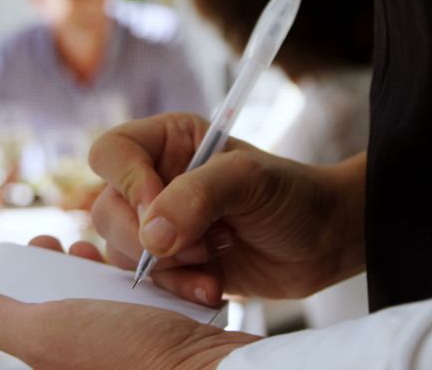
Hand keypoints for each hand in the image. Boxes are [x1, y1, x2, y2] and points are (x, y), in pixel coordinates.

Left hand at [0, 236, 258, 368]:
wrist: (213, 369)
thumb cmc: (130, 355)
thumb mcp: (47, 332)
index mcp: (56, 364)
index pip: (26, 318)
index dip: (26, 277)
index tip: (42, 246)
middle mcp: (88, 360)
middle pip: (66, 306)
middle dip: (67, 268)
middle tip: (75, 246)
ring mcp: (127, 353)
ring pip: (106, 303)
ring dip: (104, 270)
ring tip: (107, 253)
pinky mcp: (161, 343)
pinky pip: (144, 306)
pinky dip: (142, 282)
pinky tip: (149, 267)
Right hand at [89, 113, 365, 303]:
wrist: (324, 241)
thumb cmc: (292, 194)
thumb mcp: (249, 181)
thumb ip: (196, 198)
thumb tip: (151, 236)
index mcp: (166, 143)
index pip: (111, 153)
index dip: (127, 183)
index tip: (160, 209)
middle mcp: (154, 181)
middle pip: (107, 210)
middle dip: (148, 236)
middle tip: (202, 243)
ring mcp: (159, 225)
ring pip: (119, 250)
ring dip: (167, 266)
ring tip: (216, 259)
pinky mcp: (171, 263)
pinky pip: (147, 281)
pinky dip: (176, 288)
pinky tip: (213, 286)